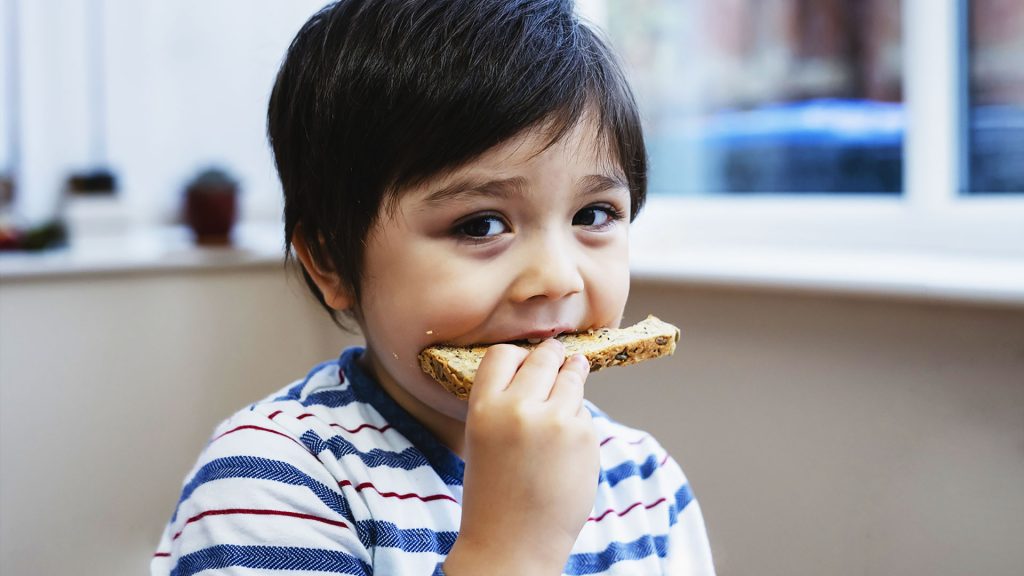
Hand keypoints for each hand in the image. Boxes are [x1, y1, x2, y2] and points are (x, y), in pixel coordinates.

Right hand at [444, 339, 598, 574]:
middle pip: (544, 358)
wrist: (512, 544)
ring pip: (571, 378)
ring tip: (575, 371)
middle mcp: (519, 408)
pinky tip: (567, 442)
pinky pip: (584, 413)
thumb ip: (506, 403)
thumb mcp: (483, 438)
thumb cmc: (494, 494)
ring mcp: (556, 421)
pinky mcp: (584, 437)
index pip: (503, 354)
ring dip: (573, 375)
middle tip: (560, 353)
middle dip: (554, 354)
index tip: (527, 357)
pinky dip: (579, 421)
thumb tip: (545, 366)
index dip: (518, 355)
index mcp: (484, 407)